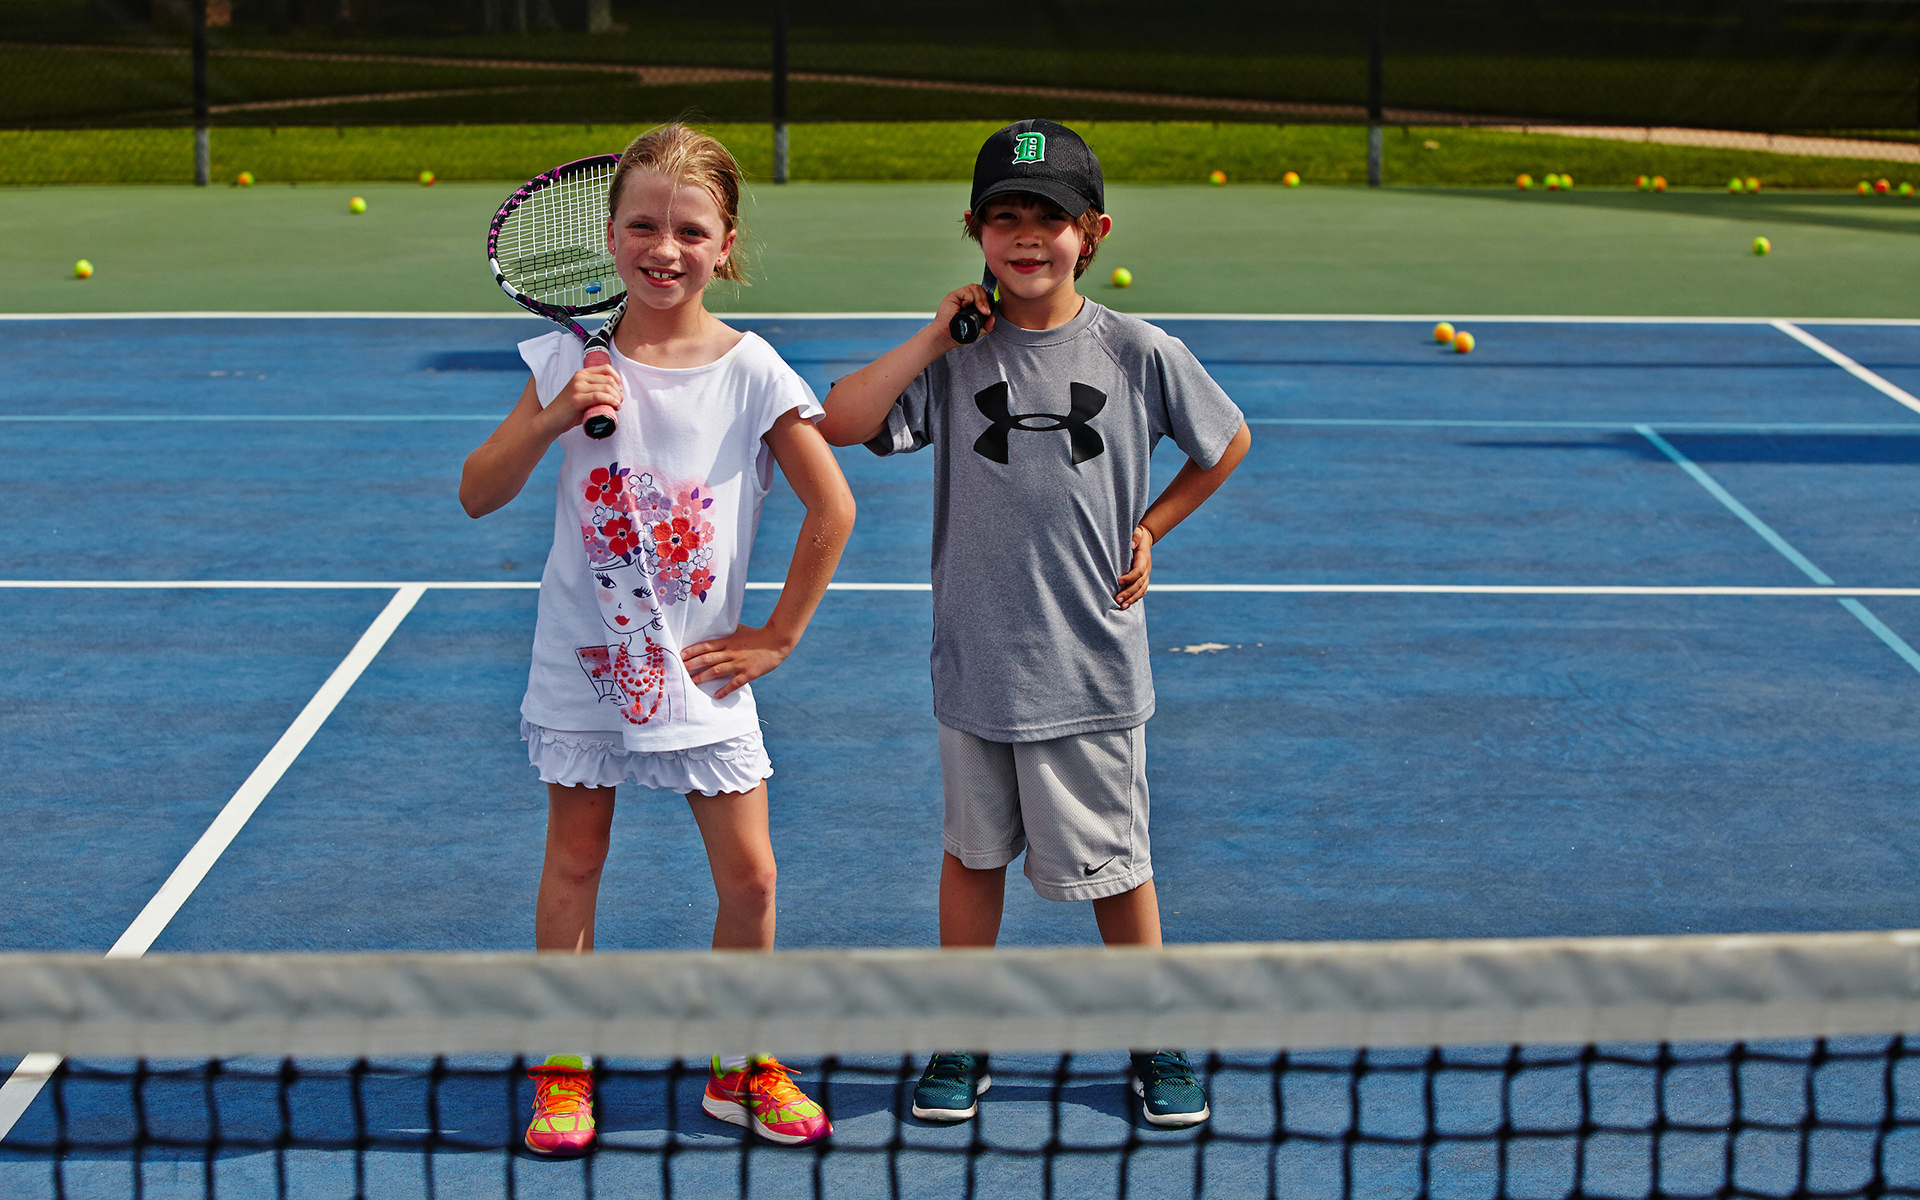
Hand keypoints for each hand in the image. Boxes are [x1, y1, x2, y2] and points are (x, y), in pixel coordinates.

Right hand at [548, 364, 622, 433]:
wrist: (551, 419)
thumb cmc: (570, 410)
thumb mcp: (583, 394)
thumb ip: (596, 390)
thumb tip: (617, 394)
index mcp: (582, 373)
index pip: (607, 369)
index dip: (617, 379)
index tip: (619, 391)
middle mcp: (580, 377)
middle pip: (609, 379)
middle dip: (618, 391)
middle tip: (619, 401)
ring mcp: (578, 387)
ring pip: (606, 388)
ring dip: (616, 398)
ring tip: (617, 406)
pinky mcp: (577, 399)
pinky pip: (599, 397)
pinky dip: (610, 401)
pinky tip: (614, 406)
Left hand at [681, 623, 796, 698]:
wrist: (776, 641)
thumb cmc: (756, 634)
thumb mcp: (738, 629)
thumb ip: (725, 631)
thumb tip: (712, 629)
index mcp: (727, 641)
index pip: (705, 646)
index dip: (692, 651)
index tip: (680, 656)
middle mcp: (731, 652)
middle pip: (707, 659)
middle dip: (691, 665)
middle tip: (679, 671)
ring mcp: (739, 663)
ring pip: (717, 671)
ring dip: (702, 677)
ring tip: (690, 683)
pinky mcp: (749, 673)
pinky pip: (734, 683)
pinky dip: (725, 690)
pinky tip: (717, 695)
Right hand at [934, 283, 993, 345]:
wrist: (946, 336)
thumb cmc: (957, 333)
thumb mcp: (976, 331)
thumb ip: (986, 327)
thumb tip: (993, 318)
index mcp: (971, 305)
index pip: (982, 294)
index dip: (987, 301)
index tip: (988, 313)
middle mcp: (965, 299)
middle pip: (979, 289)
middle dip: (985, 300)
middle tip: (985, 312)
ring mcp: (959, 296)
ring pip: (974, 287)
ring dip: (979, 299)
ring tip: (978, 309)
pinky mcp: (953, 295)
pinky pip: (966, 290)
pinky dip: (969, 298)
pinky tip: (964, 306)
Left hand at [1115, 525, 1152, 608]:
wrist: (1144, 539)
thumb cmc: (1137, 535)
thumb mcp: (1137, 531)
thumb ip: (1135, 536)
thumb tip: (1131, 545)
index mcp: (1143, 558)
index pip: (1139, 571)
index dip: (1130, 577)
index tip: (1118, 580)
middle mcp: (1147, 568)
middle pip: (1140, 584)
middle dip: (1129, 593)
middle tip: (1117, 599)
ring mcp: (1146, 575)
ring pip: (1141, 590)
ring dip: (1132, 599)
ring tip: (1121, 606)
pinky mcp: (1144, 579)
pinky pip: (1141, 591)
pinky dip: (1135, 598)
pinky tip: (1126, 604)